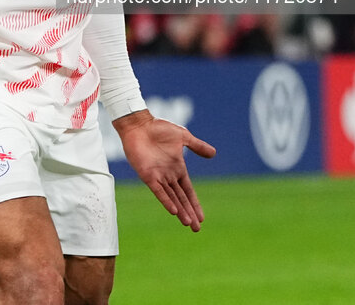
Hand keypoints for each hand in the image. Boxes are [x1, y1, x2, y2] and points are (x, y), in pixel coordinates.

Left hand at [114, 110, 215, 231]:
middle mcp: (168, 175)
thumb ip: (197, 146)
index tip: (202, 218)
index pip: (188, 191)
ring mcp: (158, 176)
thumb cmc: (159, 128)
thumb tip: (214, 153)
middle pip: (181, 199)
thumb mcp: (183, 137)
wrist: (139, 124)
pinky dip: (166, 200)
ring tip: (188, 223)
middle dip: (189, 213)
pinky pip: (158, 191)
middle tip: (196, 229)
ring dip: (180, 211)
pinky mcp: (147, 175)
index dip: (195, 203)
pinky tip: (173, 210)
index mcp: (177, 168)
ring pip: (171, 198)